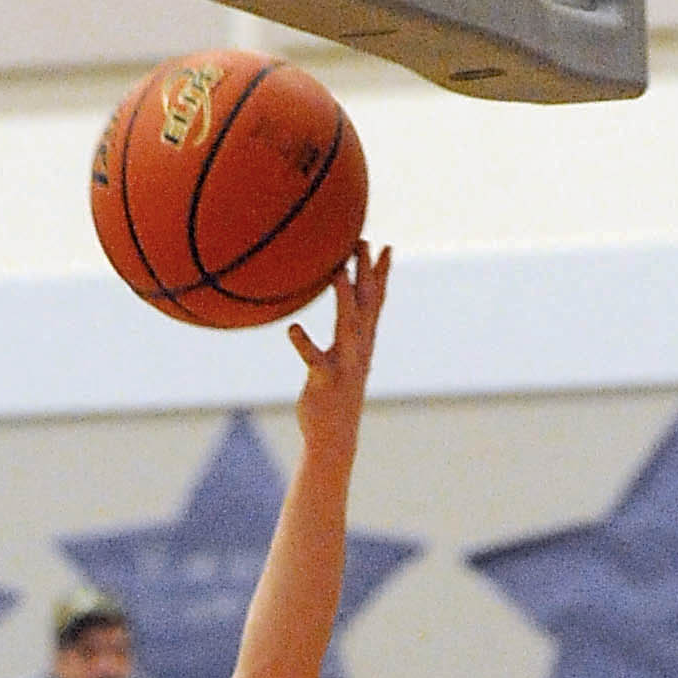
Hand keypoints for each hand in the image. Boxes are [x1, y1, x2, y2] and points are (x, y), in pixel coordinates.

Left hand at [289, 238, 389, 452]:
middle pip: (365, 304)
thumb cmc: (335, 392)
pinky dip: (304, 344)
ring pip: (347, 326)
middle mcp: (359, 349)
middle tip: (362, 241)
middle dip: (366, 273)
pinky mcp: (325, 380)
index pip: (375, 303)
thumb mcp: (345, 358)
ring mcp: (345, 364)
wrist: (334, 436)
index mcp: (362, 342)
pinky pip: (314, 359)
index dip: (380, 275)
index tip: (385, 246)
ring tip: (337, 272)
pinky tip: (292, 329)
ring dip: (345, 298)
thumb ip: (347, 331)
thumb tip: (346, 312)